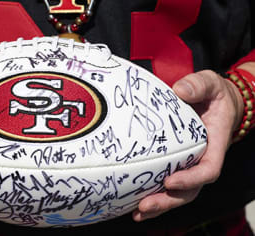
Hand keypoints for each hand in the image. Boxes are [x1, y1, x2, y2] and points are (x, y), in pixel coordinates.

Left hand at [132, 70, 243, 220]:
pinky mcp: (175, 165)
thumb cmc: (212, 95)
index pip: (207, 170)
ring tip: (137, 212)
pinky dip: (152, 196)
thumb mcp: (210, 84)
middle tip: (145, 205)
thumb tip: (180, 90)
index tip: (170, 181)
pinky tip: (133, 204)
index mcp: (214, 145)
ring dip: (158, 205)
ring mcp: (188, 166)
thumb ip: (198, 85)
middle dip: (167, 200)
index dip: (190, 179)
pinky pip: (165, 185)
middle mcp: (201, 160)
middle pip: (189, 190)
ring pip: (176, 194)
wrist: (214, 102)